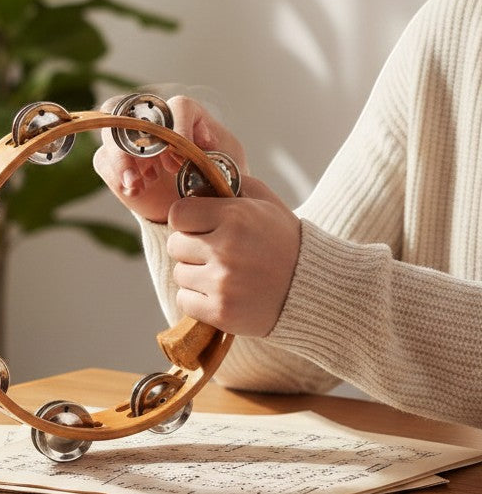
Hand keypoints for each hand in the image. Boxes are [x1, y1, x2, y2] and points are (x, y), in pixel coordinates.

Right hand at [92, 95, 247, 222]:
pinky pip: (103, 162)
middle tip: (149, 170)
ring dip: (121, 160)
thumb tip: (201, 143)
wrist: (198, 209)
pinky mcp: (114, 163)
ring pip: (110, 134)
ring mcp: (130, 140)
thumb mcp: (227, 167)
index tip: (184, 160)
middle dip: (137, 138)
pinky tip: (135, 191)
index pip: (178, 107)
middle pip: (129, 109)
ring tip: (136, 185)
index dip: (179, 129)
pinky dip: (116, 177)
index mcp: (185, 115)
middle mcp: (153, 120)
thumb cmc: (216, 180)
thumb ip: (218, 153)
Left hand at [166, 176, 300, 337]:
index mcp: (234, 217)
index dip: (187, 221)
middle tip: (216, 253)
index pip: (178, 214)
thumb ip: (230, 186)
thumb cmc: (286, 241)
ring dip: (195, 275)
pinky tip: (221, 294)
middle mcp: (225, 249)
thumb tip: (195, 181)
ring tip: (224, 275)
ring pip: (180, 274)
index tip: (200, 227)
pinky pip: (184, 301)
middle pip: (175, 246)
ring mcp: (222, 283)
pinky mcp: (222, 312)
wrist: (316, 289)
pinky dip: (198, 300)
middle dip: (191, 249)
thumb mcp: (265, 202)